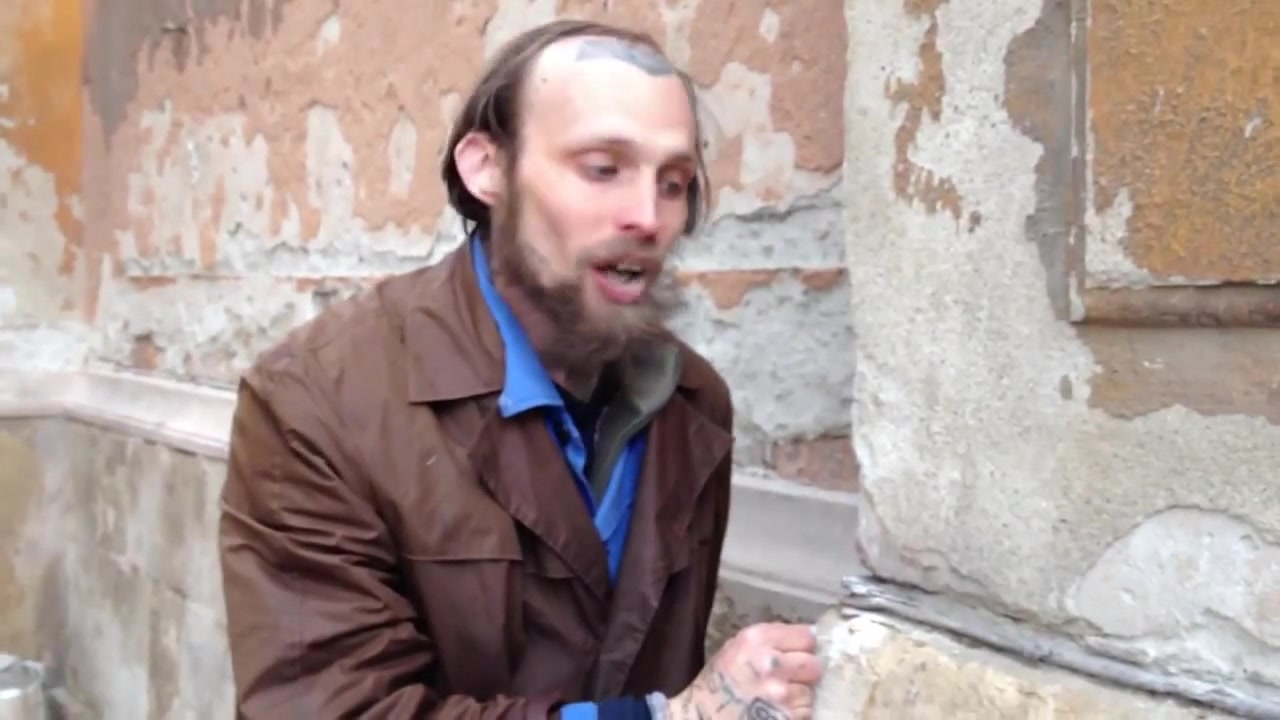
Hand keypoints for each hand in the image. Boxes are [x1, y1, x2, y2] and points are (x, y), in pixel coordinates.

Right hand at [669, 622, 823, 719]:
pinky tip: (778, 711)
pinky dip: (796, 713)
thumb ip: (770, 640)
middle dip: (806, 672)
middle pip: (814, 664)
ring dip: (800, 695)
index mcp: (758, 639)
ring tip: (780, 698)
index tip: (797, 654)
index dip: (803, 647)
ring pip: (811, 691)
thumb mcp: (737, 646)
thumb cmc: (720, 680)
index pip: (807, 636)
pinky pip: (805, 711)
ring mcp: (780, 694)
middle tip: (792, 678)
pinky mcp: (786, 717)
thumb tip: (804, 640)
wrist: (703, 715)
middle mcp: (771, 663)